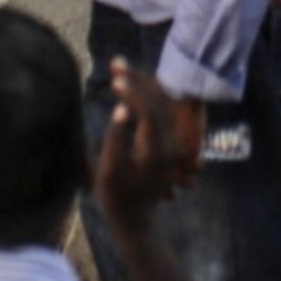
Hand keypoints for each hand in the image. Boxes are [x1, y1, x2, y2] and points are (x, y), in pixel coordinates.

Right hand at [95, 59, 202, 217]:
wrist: (135, 218)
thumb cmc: (117, 198)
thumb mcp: (110, 172)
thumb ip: (116, 140)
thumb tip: (121, 110)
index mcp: (156, 151)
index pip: (148, 111)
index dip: (132, 94)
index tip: (114, 81)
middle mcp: (169, 144)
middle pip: (159, 101)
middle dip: (138, 79)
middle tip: (116, 62)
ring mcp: (170, 142)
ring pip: (162, 103)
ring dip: (143, 82)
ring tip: (120, 65)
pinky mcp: (166, 142)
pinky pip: (161, 109)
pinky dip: (147, 92)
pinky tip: (132, 81)